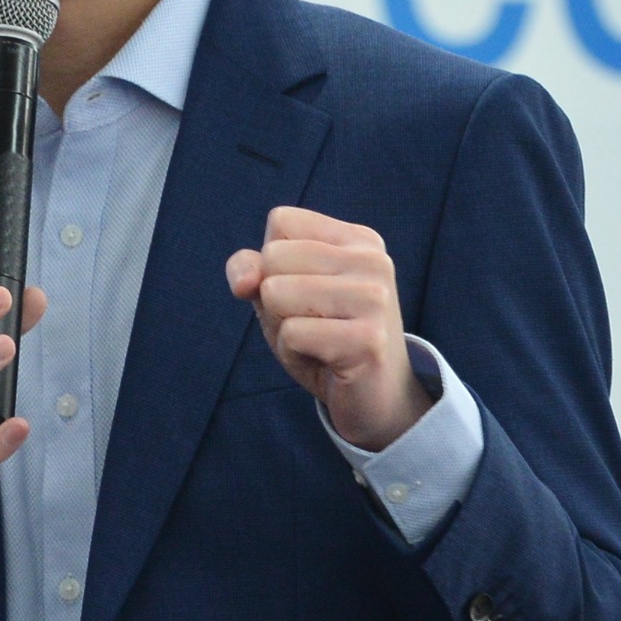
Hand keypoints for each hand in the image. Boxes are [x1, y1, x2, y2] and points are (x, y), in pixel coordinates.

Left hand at [226, 207, 424, 450]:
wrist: (377, 399)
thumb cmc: (325, 339)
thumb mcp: (280, 296)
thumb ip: (251, 270)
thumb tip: (244, 281)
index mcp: (358, 240)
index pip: (281, 221)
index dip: (272, 262)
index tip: (306, 292)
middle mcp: (373, 260)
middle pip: (274, 256)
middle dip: (276, 298)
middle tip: (314, 324)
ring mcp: (374, 298)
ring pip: (277, 293)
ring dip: (284, 327)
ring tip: (319, 341)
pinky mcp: (367, 339)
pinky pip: (291, 334)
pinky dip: (294, 353)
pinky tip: (326, 360)